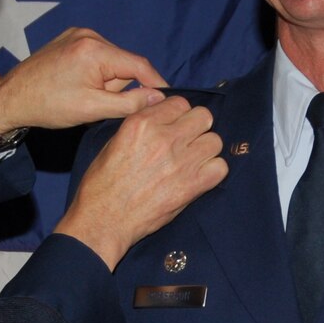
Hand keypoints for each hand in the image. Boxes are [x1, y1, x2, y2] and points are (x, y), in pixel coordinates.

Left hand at [0, 27, 168, 132]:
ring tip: (82, 94)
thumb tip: (158, 98)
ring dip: (106, 80)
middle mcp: (89, 35)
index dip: (156, 83)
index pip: (140, 65)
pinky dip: (95, 72)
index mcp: (95, 50)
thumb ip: (129, 103)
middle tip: (96, 103)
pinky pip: (97, 56)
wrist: (11, 97)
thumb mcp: (92, 109)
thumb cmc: (47, 105)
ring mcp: (78, 34)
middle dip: (118, 86)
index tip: (167, 100)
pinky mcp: (71, 38)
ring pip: (112, 61)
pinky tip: (76, 85)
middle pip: (125, 64)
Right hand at [55, 96, 225, 269]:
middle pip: (203, 117)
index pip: (180, 103)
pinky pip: (220, 167)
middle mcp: (164, 137)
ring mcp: (181, 161)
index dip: (179, 115)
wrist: (105, 219)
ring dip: (206, 150)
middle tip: (187, 142)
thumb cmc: (103, 183)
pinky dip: (213, 171)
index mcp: (142, 123)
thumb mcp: (114, 142)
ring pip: (215, 141)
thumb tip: (162, 115)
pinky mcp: (192, 185)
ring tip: (193, 161)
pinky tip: (199, 177)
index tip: (175, 127)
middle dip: (197, 128)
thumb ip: (141, 125)